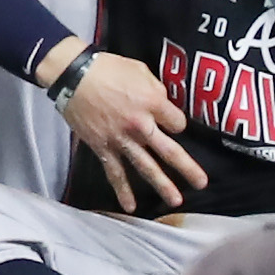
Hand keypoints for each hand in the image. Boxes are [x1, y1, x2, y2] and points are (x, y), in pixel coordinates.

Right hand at [51, 49, 207, 211]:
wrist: (73, 75)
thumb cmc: (107, 68)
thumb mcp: (139, 69)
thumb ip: (156, 88)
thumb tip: (163, 101)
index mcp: (152, 102)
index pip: (177, 122)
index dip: (176, 123)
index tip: (171, 122)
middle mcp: (141, 125)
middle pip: (170, 151)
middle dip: (187, 168)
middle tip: (201, 183)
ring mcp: (122, 139)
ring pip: (146, 167)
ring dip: (162, 185)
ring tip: (176, 201)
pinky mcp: (103, 147)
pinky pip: (115, 172)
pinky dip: (122, 190)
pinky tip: (130, 206)